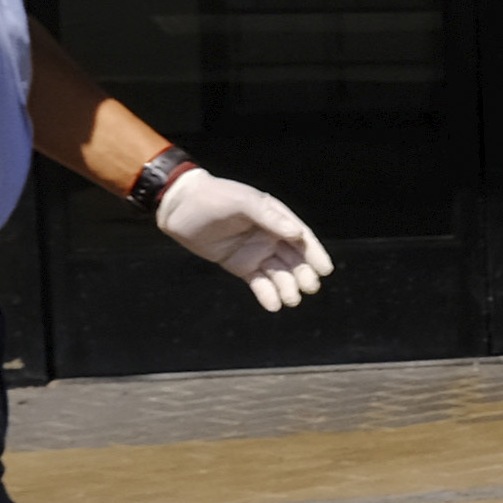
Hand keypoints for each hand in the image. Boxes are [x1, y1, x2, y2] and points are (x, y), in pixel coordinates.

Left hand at [155, 166, 333, 312]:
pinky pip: (259, 282)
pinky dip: (267, 294)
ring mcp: (256, 252)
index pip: (301, 237)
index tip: (324, 270)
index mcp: (275, 217)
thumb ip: (269, 217)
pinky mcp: (241, 266)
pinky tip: (274, 305)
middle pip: (293, 259)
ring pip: (278, 273)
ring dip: (287, 287)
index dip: (314, 253)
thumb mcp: (241, 202)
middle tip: (309, 288)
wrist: (178, 207)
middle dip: (303, 274)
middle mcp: (270, 236)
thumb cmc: (212, 197)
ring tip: (291, 300)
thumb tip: (296, 234)